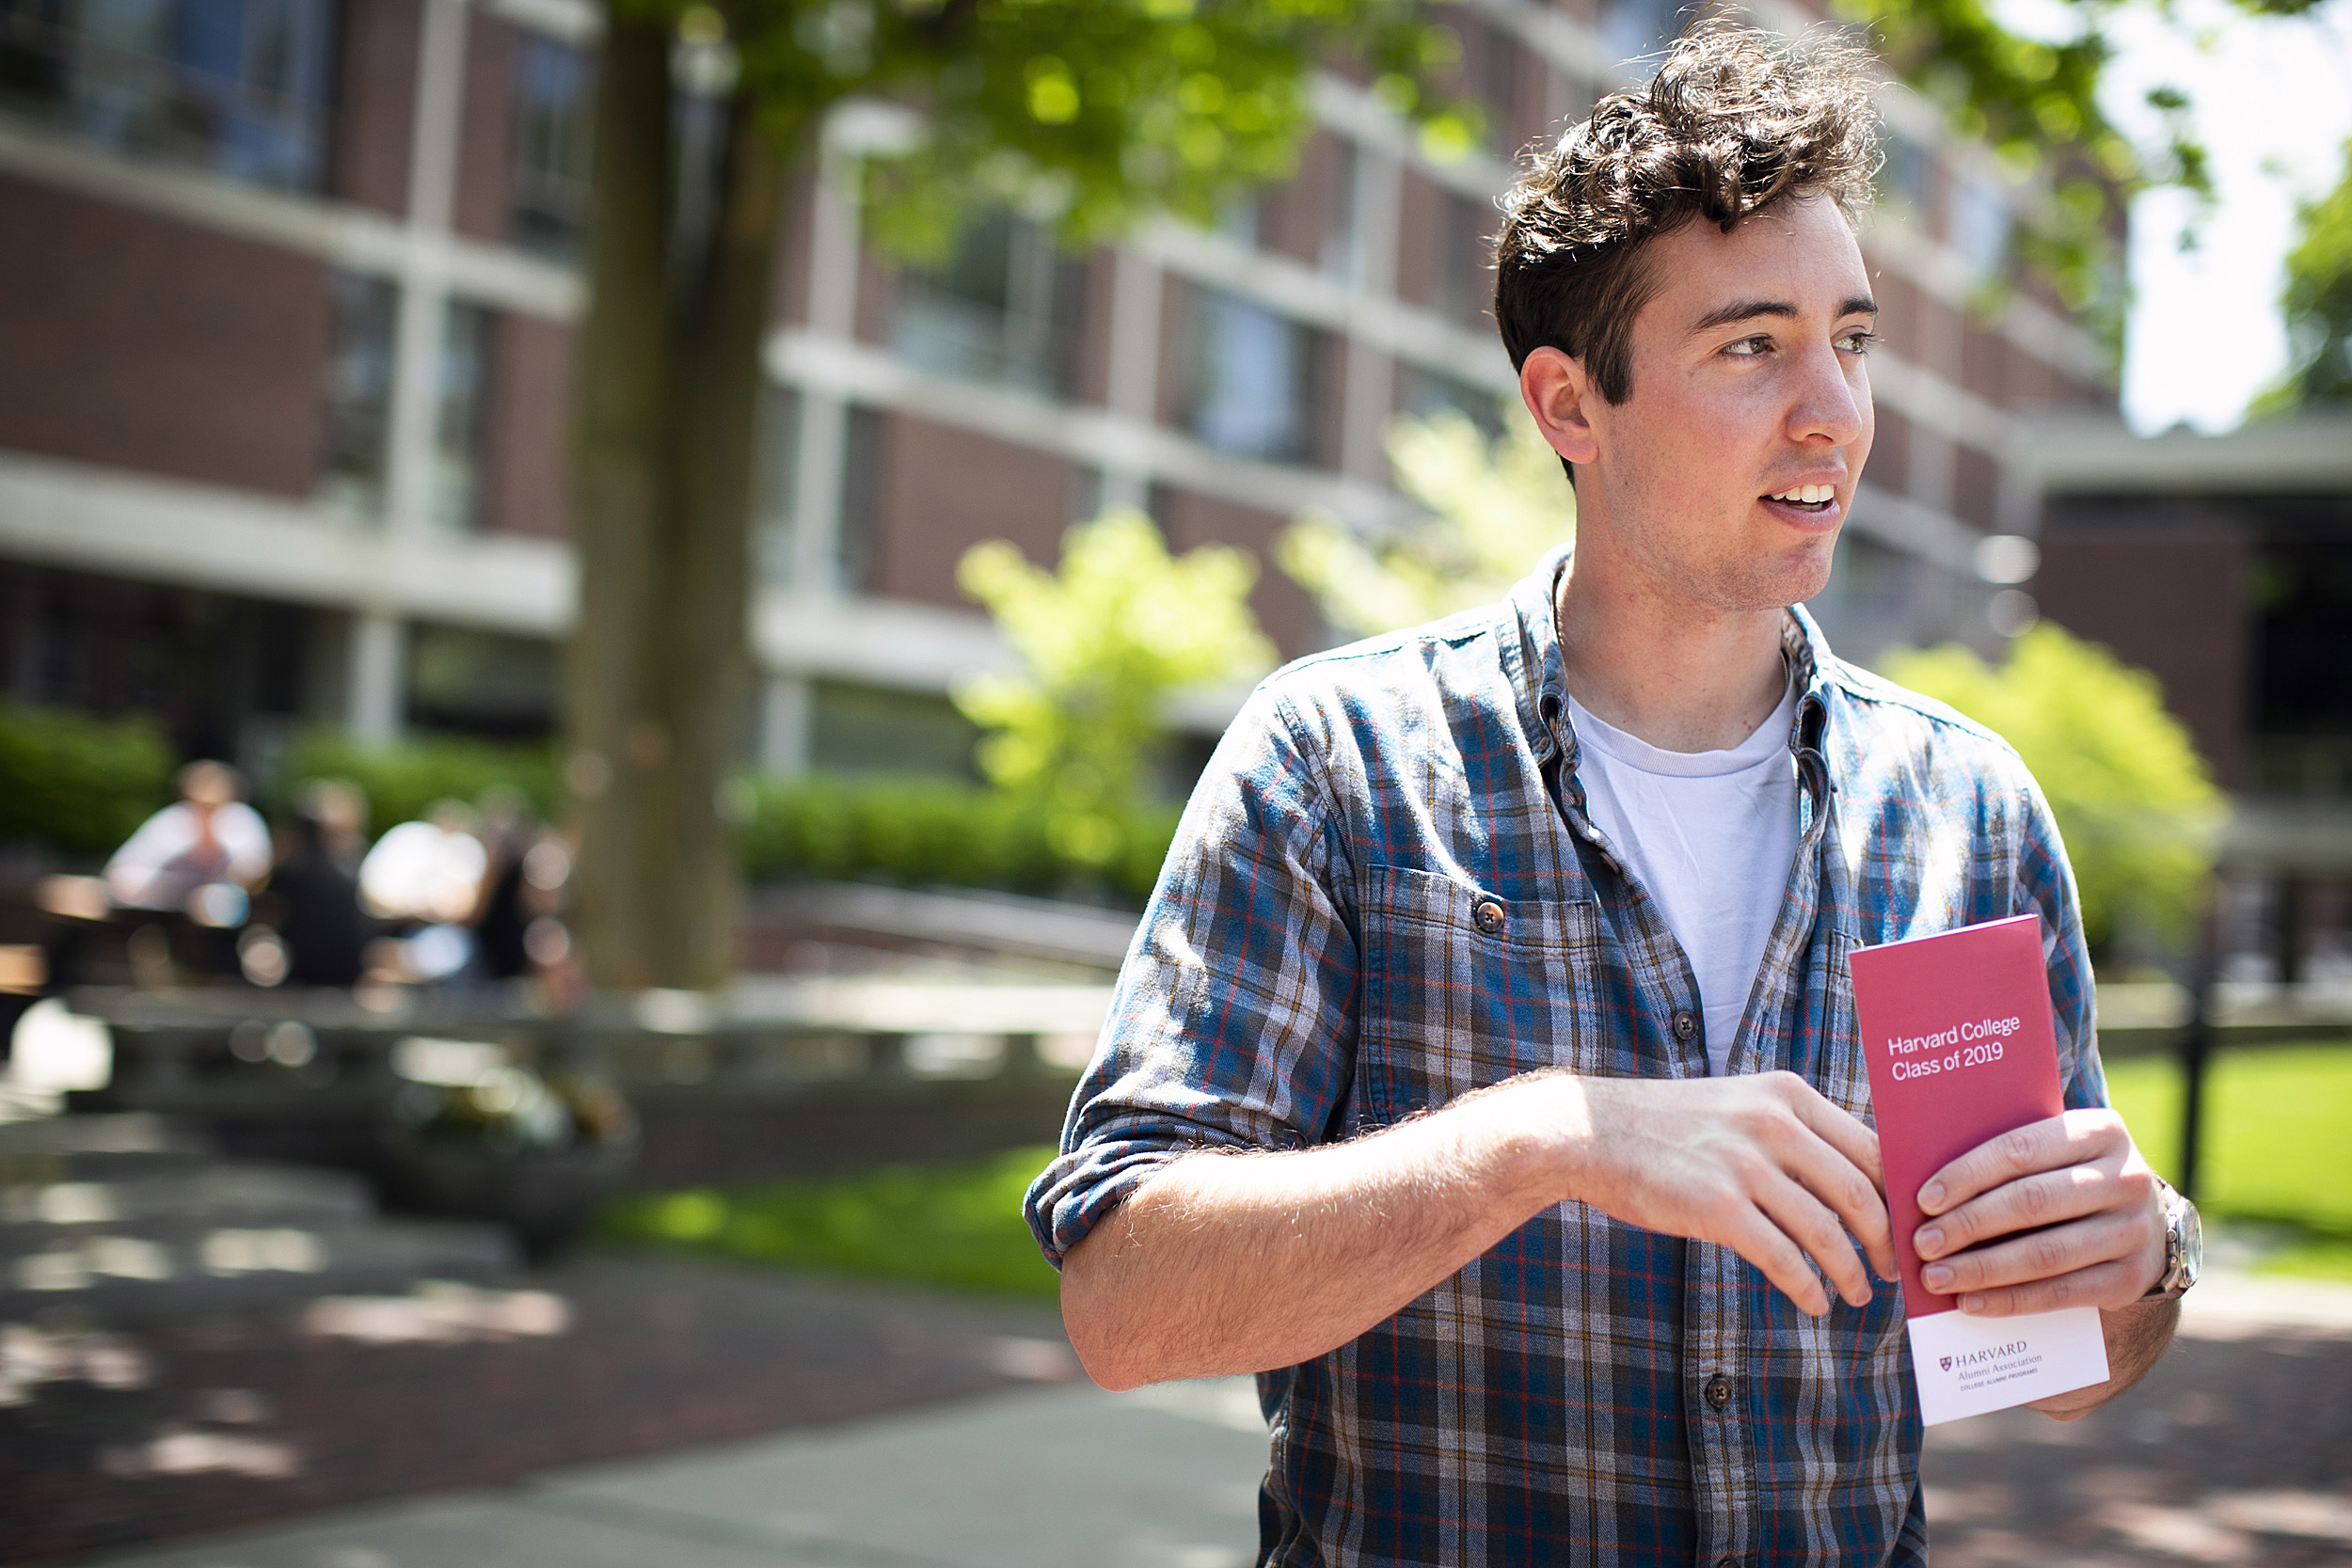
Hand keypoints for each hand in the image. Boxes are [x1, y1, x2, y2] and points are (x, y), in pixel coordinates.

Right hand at [1566, 1071, 1895, 1316]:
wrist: (1590, 1133)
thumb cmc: (1666, 1125)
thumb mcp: (1739, 1104)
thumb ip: (1791, 1130)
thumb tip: (1850, 1178)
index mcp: (1787, 1095)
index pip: (1870, 1147)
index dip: (1897, 1194)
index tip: (1904, 1226)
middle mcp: (1774, 1125)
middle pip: (1860, 1192)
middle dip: (1884, 1241)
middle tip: (1890, 1270)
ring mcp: (1745, 1166)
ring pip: (1827, 1231)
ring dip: (1850, 1272)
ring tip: (1856, 1295)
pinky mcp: (1717, 1207)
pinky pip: (1783, 1258)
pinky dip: (1807, 1288)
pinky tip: (1813, 1302)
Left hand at [1912, 1109, 2164, 1315]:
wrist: (2146, 1221)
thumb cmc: (2071, 1177)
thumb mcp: (2056, 1152)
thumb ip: (2009, 1157)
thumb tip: (1926, 1185)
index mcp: (2100, 1132)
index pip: (2020, 1151)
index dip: (1968, 1175)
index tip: (1925, 1200)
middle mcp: (2127, 1179)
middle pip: (2031, 1203)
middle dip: (1968, 1225)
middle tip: (1922, 1244)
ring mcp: (2134, 1231)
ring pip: (2045, 1253)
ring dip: (1982, 1268)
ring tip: (1936, 1277)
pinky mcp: (2132, 1278)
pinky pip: (2061, 1293)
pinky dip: (2010, 1300)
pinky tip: (1971, 1302)